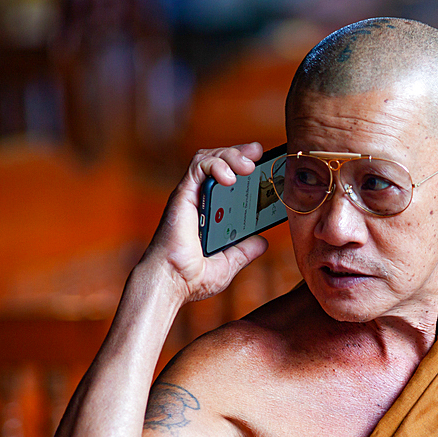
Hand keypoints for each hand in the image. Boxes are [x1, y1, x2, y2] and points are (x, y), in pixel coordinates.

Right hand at [144, 143, 268, 302]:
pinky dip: (216, 164)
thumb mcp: (229, 264)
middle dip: (240, 152)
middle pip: (220, 162)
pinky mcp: (183, 194)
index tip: (266, 162)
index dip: (245, 165)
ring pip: (209, 158)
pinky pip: (198, 167)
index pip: (228, 179)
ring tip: (249, 164)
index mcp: (211, 213)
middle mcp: (200, 200)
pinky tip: (230, 176)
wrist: (171, 283)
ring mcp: (191, 196)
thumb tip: (262, 242)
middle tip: (259, 153)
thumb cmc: (191, 277)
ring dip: (230, 154)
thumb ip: (245, 251)